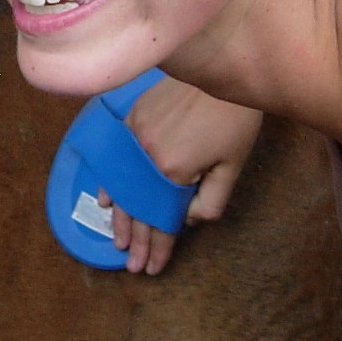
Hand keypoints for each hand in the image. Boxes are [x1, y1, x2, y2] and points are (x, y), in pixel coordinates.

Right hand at [102, 78, 263, 274]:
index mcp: (174, 173)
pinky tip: (106, 202)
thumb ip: (210, 201)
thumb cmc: (235, 122)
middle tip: (132, 267)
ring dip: (120, 217)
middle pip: (138, 209)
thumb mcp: (232, 166)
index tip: (152, 268)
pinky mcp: (132, 121)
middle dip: (136, 241)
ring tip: (118, 242)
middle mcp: (148, 158)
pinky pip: (116, 161)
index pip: (161, 220)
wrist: (223, 72)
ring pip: (122, 187)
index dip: (157, 248)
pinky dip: (111, 183)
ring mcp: (136, 138)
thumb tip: (187, 221)